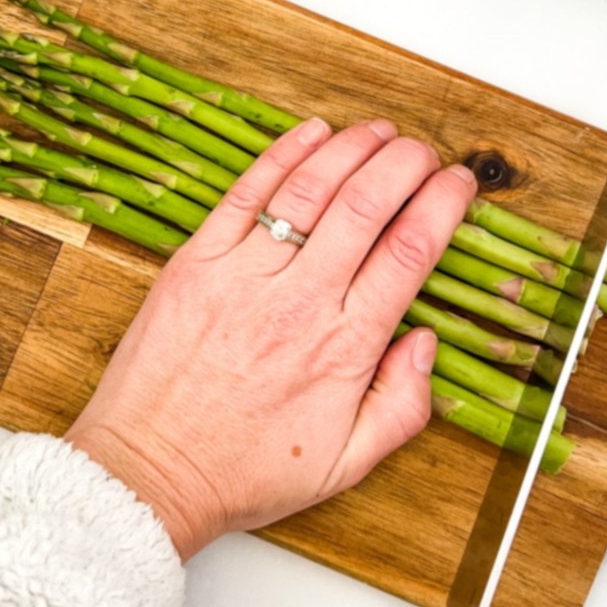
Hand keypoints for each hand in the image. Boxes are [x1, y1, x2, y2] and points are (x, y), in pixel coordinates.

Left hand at [66, 117, 475, 558]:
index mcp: (344, 348)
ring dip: (352, 148)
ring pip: (311, 188)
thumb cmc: (243, 470)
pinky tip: (312, 133)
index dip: (443, 204)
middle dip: (406, 163)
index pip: (410, 251)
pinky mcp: (196, 262)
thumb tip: (426, 340)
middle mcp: (298, 303)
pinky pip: (246, 193)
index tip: (458, 183)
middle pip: (367, 205)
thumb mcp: (347, 464)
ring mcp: (243, 276)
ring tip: (378, 132)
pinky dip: (283, 154)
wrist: (148, 474)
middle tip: (423, 150)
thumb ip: (403, 405)